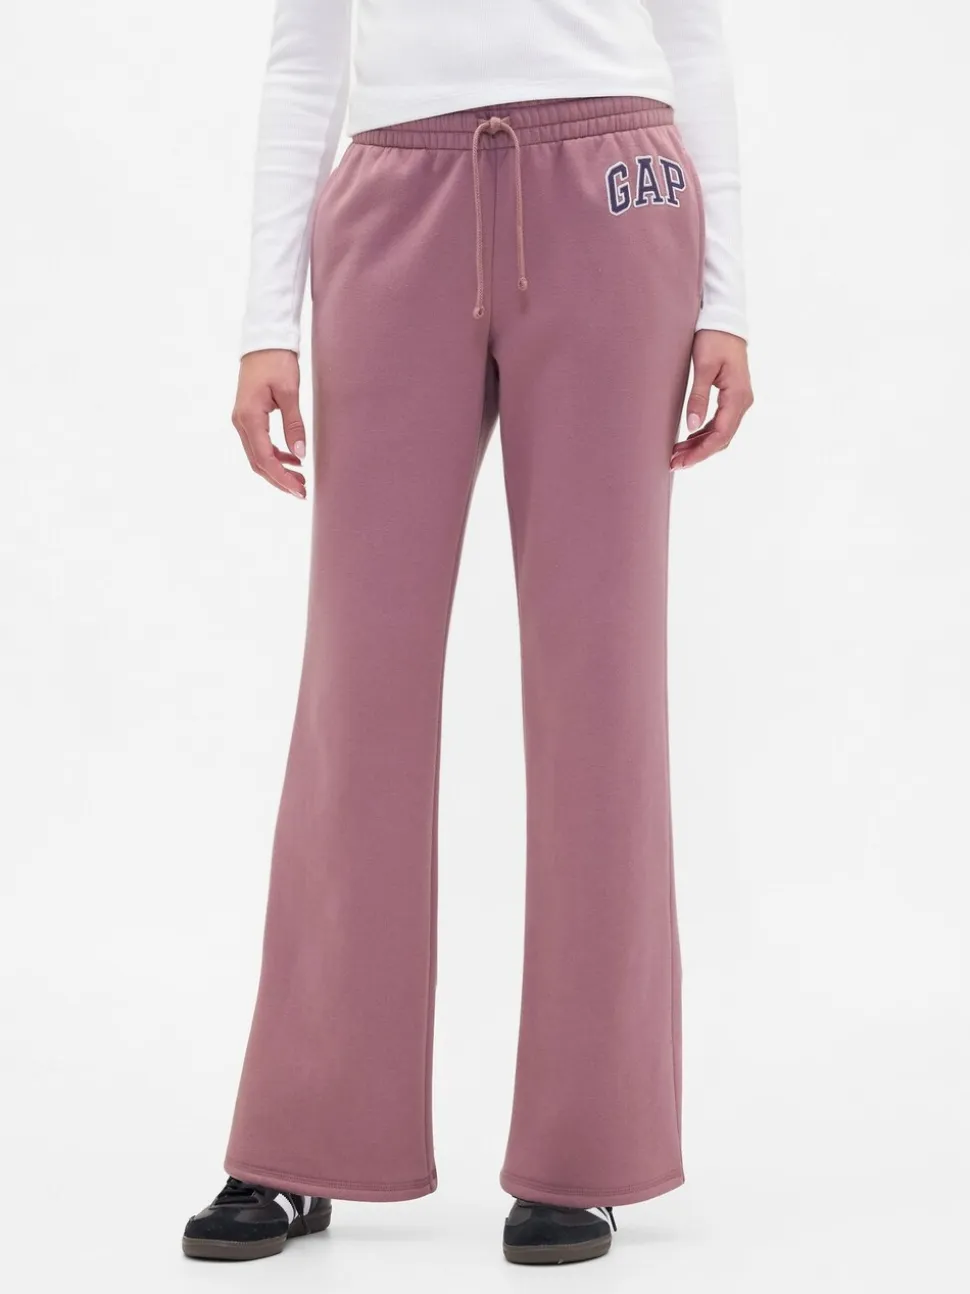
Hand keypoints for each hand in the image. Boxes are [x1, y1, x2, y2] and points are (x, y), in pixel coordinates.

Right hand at [231, 350, 307, 497]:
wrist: (263, 340)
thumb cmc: (276, 361)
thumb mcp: (290, 392)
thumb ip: (294, 424)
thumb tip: (301, 454)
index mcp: (249, 417)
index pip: (265, 458)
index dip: (282, 478)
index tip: (300, 490)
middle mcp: (240, 422)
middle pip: (258, 463)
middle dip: (280, 480)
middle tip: (303, 492)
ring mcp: (242, 420)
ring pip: (257, 456)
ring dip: (277, 470)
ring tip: (300, 479)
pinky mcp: (247, 417)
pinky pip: (258, 444)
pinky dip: (274, 456)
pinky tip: (292, 459)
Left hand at [671, 330, 752, 469]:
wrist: (725, 321)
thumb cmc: (714, 339)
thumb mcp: (702, 366)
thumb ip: (698, 397)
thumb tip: (691, 426)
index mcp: (737, 396)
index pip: (721, 434)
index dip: (701, 451)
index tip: (682, 461)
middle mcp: (742, 402)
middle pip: (722, 438)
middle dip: (698, 453)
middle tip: (674, 464)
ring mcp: (738, 400)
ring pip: (720, 433)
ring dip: (700, 446)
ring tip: (677, 455)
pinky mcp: (731, 398)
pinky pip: (719, 423)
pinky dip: (703, 434)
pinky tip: (688, 440)